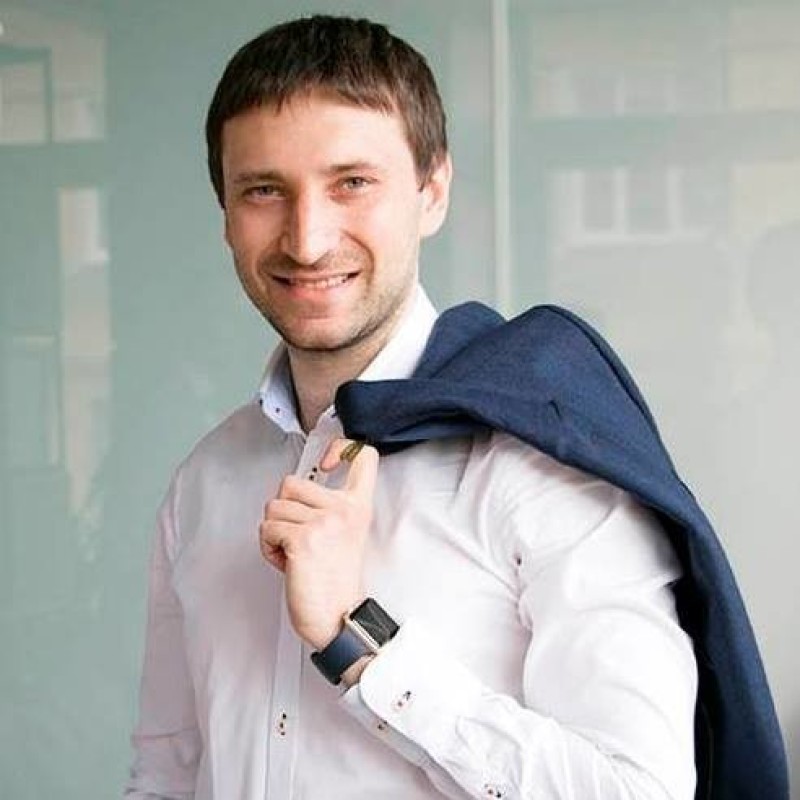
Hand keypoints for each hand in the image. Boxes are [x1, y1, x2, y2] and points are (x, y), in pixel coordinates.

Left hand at [259, 439, 378, 649]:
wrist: (337, 616)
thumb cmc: (334, 578)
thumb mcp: (344, 531)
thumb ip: (327, 505)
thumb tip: (292, 488)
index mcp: (358, 505)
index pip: (364, 455)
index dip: (341, 447)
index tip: (326, 464)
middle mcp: (343, 509)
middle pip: (290, 482)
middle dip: (282, 509)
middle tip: (299, 537)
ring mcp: (323, 522)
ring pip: (272, 507)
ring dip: (273, 532)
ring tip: (293, 553)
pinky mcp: (302, 539)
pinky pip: (266, 529)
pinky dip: (268, 548)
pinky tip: (287, 563)